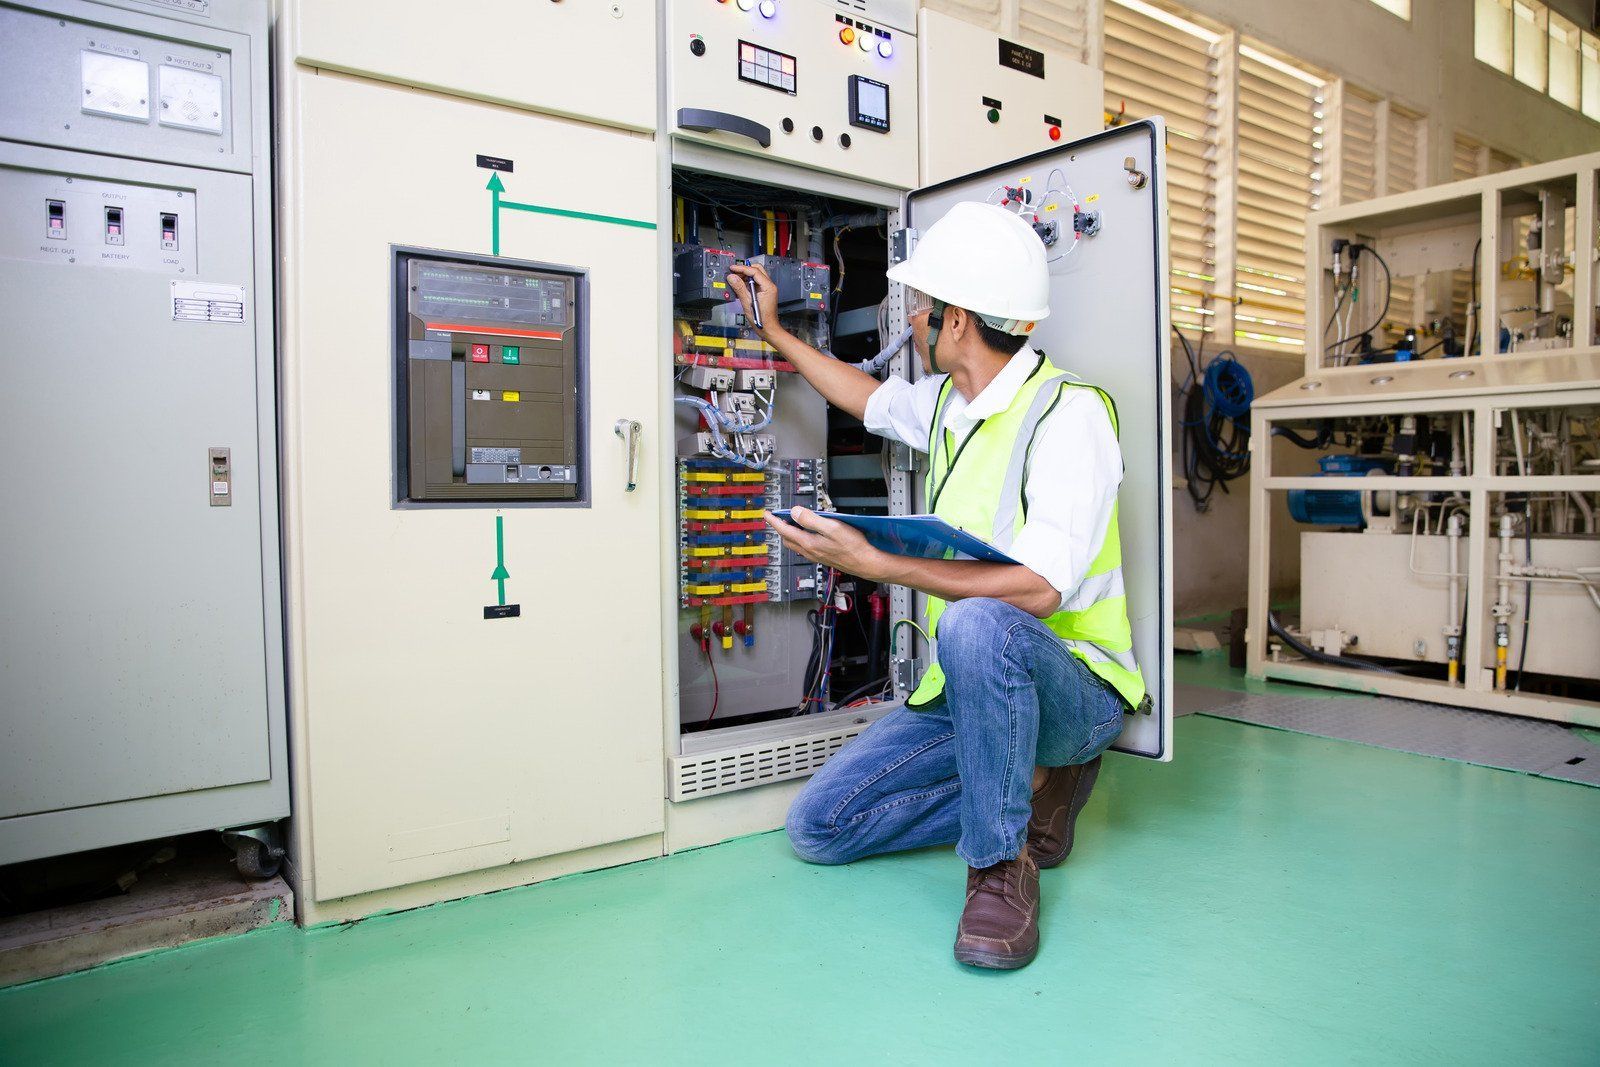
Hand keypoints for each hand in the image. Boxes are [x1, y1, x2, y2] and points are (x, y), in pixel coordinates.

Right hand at [727, 263, 781, 338]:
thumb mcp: (747, 303)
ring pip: (755, 276)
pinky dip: (747, 283)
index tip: (733, 268)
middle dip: (744, 270)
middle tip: (734, 273)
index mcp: (768, 287)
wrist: (768, 329)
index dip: (742, 268)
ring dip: (745, 277)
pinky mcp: (764, 292)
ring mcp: (767, 289)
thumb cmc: (762, 319)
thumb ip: (739, 288)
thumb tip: (732, 277)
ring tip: (735, 281)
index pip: (754, 271)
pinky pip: (755, 283)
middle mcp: (769, 286)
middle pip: (757, 270)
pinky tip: (740, 287)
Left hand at [764, 507, 887, 579]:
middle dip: (780, 527)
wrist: (865, 563)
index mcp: (808, 543)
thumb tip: (794, 512)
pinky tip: (810, 533)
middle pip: (787, 539)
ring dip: (790, 533)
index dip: (773, 521)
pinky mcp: (823, 557)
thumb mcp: (831, 527)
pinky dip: (801, 538)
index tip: (766, 514)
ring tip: (793, 522)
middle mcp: (809, 551)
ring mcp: (816, 555)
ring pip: (795, 544)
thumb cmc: (852, 546)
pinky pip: (805, 547)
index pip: (784, 530)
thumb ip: (811, 519)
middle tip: (779, 517)